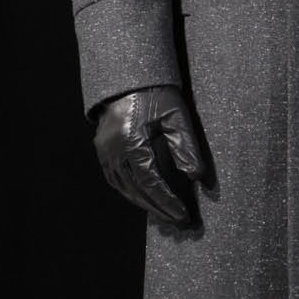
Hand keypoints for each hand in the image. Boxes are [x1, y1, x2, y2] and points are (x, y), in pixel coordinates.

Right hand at [93, 84, 210, 227]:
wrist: (128, 76)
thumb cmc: (156, 93)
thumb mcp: (176, 115)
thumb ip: (186, 146)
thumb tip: (196, 176)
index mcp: (131, 140)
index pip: (150, 181)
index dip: (167, 201)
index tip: (183, 214)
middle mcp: (113, 149)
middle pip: (135, 190)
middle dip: (157, 209)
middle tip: (178, 221)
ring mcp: (104, 150)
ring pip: (122, 187)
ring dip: (144, 204)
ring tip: (165, 214)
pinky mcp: (102, 149)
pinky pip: (115, 178)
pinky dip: (131, 191)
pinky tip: (145, 198)